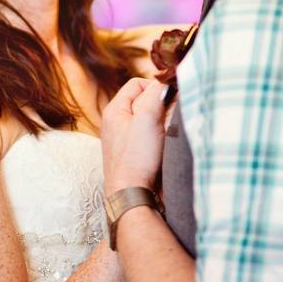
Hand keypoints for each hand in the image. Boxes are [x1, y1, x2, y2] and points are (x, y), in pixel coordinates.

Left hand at [101, 77, 165, 195]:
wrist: (132, 197)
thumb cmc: (136, 159)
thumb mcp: (147, 118)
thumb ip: (156, 95)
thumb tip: (166, 83)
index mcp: (114, 111)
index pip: (137, 84)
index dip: (155, 89)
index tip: (167, 102)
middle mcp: (116, 123)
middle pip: (144, 101)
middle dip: (160, 108)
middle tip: (166, 121)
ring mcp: (125, 140)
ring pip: (150, 120)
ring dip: (162, 124)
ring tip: (165, 137)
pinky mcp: (134, 155)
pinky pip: (150, 137)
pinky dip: (160, 139)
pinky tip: (164, 149)